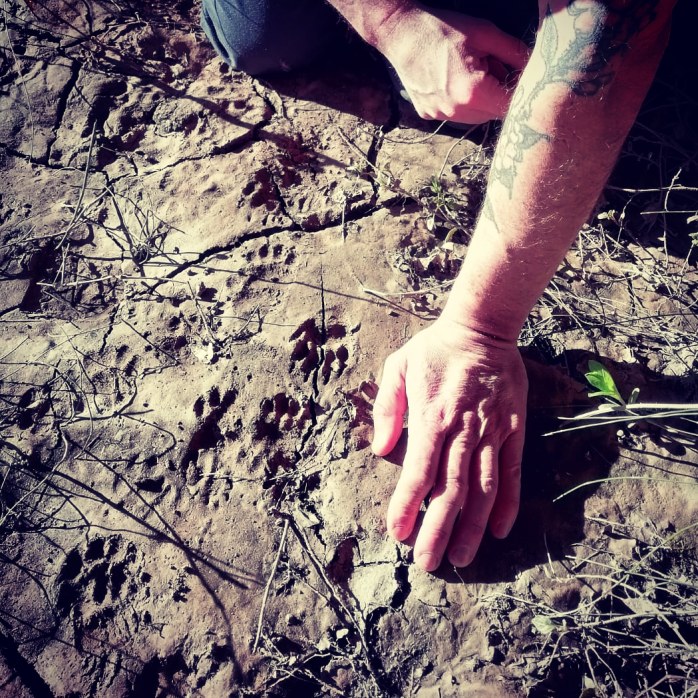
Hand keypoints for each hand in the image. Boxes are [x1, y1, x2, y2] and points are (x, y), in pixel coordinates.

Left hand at [371, 317, 526, 570]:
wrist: (482, 328)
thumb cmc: (434, 349)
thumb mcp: (398, 367)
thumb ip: (387, 408)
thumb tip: (380, 449)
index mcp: (430, 418)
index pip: (417, 472)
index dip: (407, 505)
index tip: (398, 533)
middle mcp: (461, 431)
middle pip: (450, 489)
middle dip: (438, 528)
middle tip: (429, 562)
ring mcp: (491, 432)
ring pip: (483, 488)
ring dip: (473, 526)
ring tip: (462, 557)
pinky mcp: (513, 429)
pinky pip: (512, 471)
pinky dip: (508, 503)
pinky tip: (501, 530)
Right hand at [377, 5, 528, 122]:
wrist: (401, 33)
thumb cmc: (443, 29)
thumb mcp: (485, 33)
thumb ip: (515, 53)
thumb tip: (537, 67)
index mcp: (473, 90)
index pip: (510, 105)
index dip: (519, 93)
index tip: (522, 80)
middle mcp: (456, 110)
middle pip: (493, 114)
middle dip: (499, 95)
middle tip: (492, 69)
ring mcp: (440, 115)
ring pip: (476, 118)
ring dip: (481, 101)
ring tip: (472, 74)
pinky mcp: (429, 115)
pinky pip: (456, 115)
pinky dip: (462, 103)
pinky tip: (454, 80)